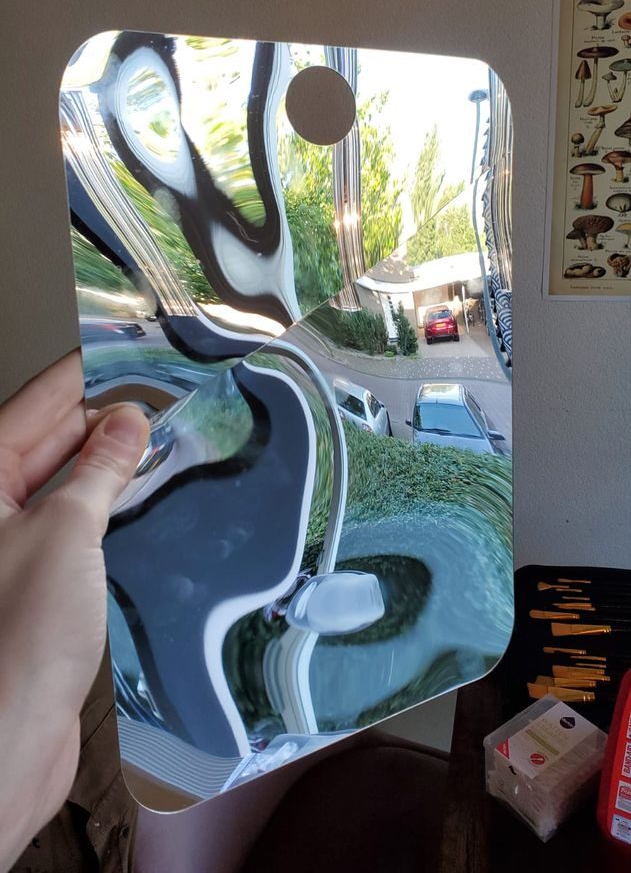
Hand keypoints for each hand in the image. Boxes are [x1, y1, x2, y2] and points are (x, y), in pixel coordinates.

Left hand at [0, 351, 148, 869]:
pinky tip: (138, 497)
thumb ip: (98, 471)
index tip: (115, 347)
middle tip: (153, 397)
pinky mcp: (35, 583)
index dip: (75, 377)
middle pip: (42, 443)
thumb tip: (125, 423)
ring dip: (105, 464)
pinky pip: (72, 526)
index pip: (29, 409)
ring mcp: (10, 548)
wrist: (6, 744)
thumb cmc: (15, 643)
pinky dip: (106, 507)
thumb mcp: (66, 533)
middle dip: (97, 419)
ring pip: (60, 485)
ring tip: (155, 439)